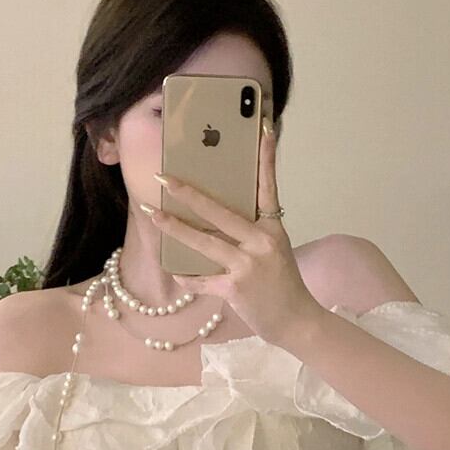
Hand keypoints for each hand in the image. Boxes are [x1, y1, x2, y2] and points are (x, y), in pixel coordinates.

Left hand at [146, 117, 320, 346]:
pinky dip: (187, 277)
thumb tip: (215, 219)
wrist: (296, 321)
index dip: (266, 157)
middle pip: (220, 211)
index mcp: (273, 229)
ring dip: (175, 228)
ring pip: (204, 242)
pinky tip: (175, 271)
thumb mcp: (274, 251)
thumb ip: (251, 233)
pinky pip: (202, 279)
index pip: (269, 186)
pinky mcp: (235, 288)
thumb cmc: (282, 285)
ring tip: (153, 214)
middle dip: (188, 194)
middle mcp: (261, 242)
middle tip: (164, 177)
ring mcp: (248, 265)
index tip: (263, 128)